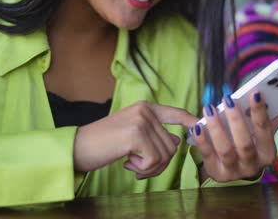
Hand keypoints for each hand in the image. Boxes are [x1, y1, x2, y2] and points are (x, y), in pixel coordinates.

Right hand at [73, 100, 197, 177]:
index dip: (190, 121)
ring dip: (151, 168)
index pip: (175, 113)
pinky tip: (127, 163)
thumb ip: (154, 133)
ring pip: (166, 155)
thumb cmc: (104, 144)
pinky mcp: (136, 135)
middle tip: (139, 166)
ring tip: (131, 163)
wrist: (77, 148)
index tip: (200, 125)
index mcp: (145, 107)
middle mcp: (145, 110)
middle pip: (172, 145)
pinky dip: (143, 169)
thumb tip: (178, 141)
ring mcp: (141, 121)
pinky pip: (154, 161)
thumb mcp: (131, 132)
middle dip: (159, 163)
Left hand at [191, 92, 277, 181]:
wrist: (234, 168)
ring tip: (209, 108)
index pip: (266, 131)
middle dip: (236, 120)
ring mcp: (234, 170)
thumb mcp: (263, 134)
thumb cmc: (250, 143)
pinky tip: (197, 125)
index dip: (261, 112)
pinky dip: (202, 140)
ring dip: (217, 128)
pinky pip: (208, 155)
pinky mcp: (216, 172)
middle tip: (228, 98)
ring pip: (226, 150)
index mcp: (267, 153)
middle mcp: (252, 164)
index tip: (255, 92)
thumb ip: (275, 117)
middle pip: (245, 143)